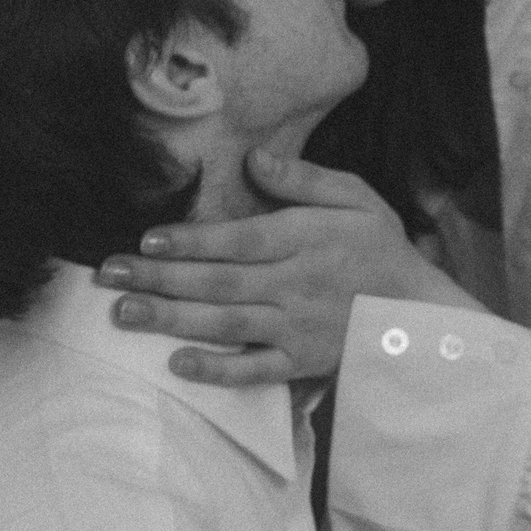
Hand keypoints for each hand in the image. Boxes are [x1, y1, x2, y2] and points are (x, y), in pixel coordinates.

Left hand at [96, 152, 468, 385]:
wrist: (421, 314)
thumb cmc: (381, 249)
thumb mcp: (356, 197)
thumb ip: (303, 179)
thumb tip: (253, 159)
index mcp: (305, 239)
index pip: (238, 240)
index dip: (190, 241)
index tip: (146, 240)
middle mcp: (295, 284)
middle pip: (218, 282)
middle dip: (159, 277)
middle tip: (108, 275)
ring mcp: (296, 327)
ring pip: (225, 323)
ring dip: (171, 318)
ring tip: (124, 313)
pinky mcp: (301, 362)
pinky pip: (254, 371)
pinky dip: (217, 370)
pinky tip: (177, 364)